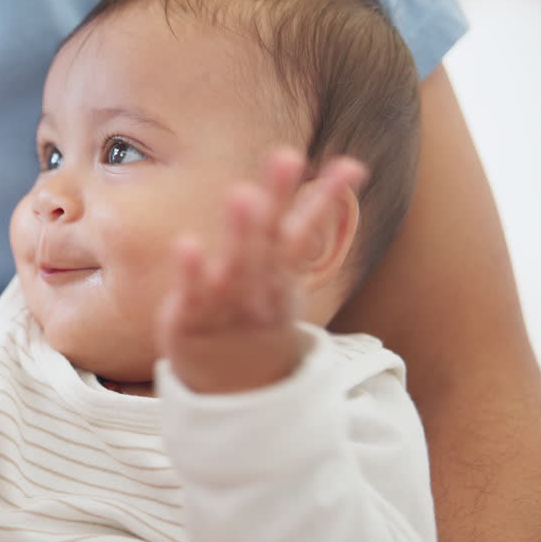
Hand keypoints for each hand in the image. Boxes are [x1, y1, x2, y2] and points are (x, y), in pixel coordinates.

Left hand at [156, 149, 365, 393]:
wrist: (234, 384)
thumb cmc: (259, 308)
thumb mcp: (285, 268)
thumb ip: (308, 217)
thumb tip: (353, 165)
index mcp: (282, 269)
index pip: (306, 228)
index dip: (326, 197)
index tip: (351, 166)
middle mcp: (259, 283)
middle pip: (269, 240)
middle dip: (276, 202)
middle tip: (286, 157)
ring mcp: (226, 301)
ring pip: (236, 265)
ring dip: (241, 232)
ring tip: (243, 192)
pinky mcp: (191, 317)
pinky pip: (193, 293)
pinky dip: (192, 271)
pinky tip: (188, 243)